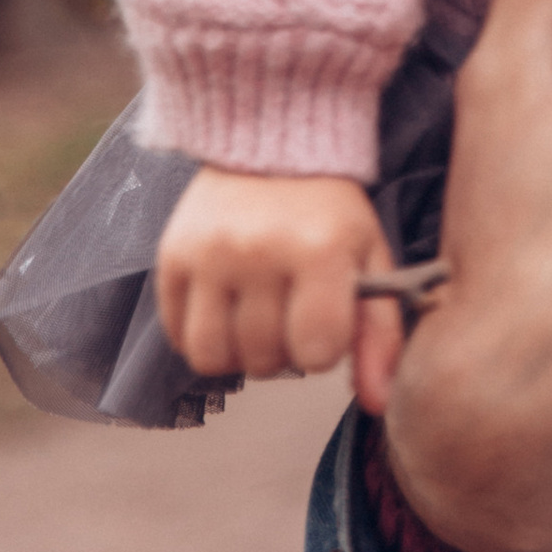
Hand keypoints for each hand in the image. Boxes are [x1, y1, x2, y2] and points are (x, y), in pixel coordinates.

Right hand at [156, 166, 394, 384]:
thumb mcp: (370, 259)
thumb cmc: (329, 213)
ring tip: (258, 321)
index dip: (325, 348)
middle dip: (285, 351)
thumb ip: (380, 333)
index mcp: (319, 249)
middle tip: (292, 315)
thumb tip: (378, 402)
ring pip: (213, 357)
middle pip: (265, 358)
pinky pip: (178, 335)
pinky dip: (203, 338)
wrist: (271, 148)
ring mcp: (209, 254)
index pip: (317, 350)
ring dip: (240, 354)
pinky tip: (226, 312)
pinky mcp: (172, 255)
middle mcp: (258, 251)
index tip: (327, 321)